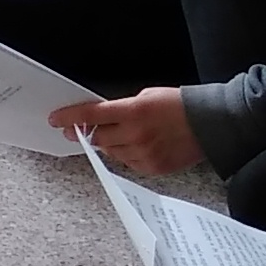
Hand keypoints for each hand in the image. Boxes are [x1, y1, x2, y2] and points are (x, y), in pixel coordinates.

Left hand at [55, 87, 201, 172]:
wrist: (210, 125)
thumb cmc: (179, 106)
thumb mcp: (146, 97)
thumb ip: (121, 108)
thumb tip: (101, 116)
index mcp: (133, 112)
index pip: (92, 115)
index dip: (70, 117)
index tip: (56, 120)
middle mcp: (136, 135)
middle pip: (97, 138)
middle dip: (83, 133)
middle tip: (74, 131)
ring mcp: (144, 154)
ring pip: (111, 152)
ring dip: (106, 144)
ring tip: (113, 135)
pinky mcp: (152, 168)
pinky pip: (128, 163)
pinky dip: (125, 154)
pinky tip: (132, 145)